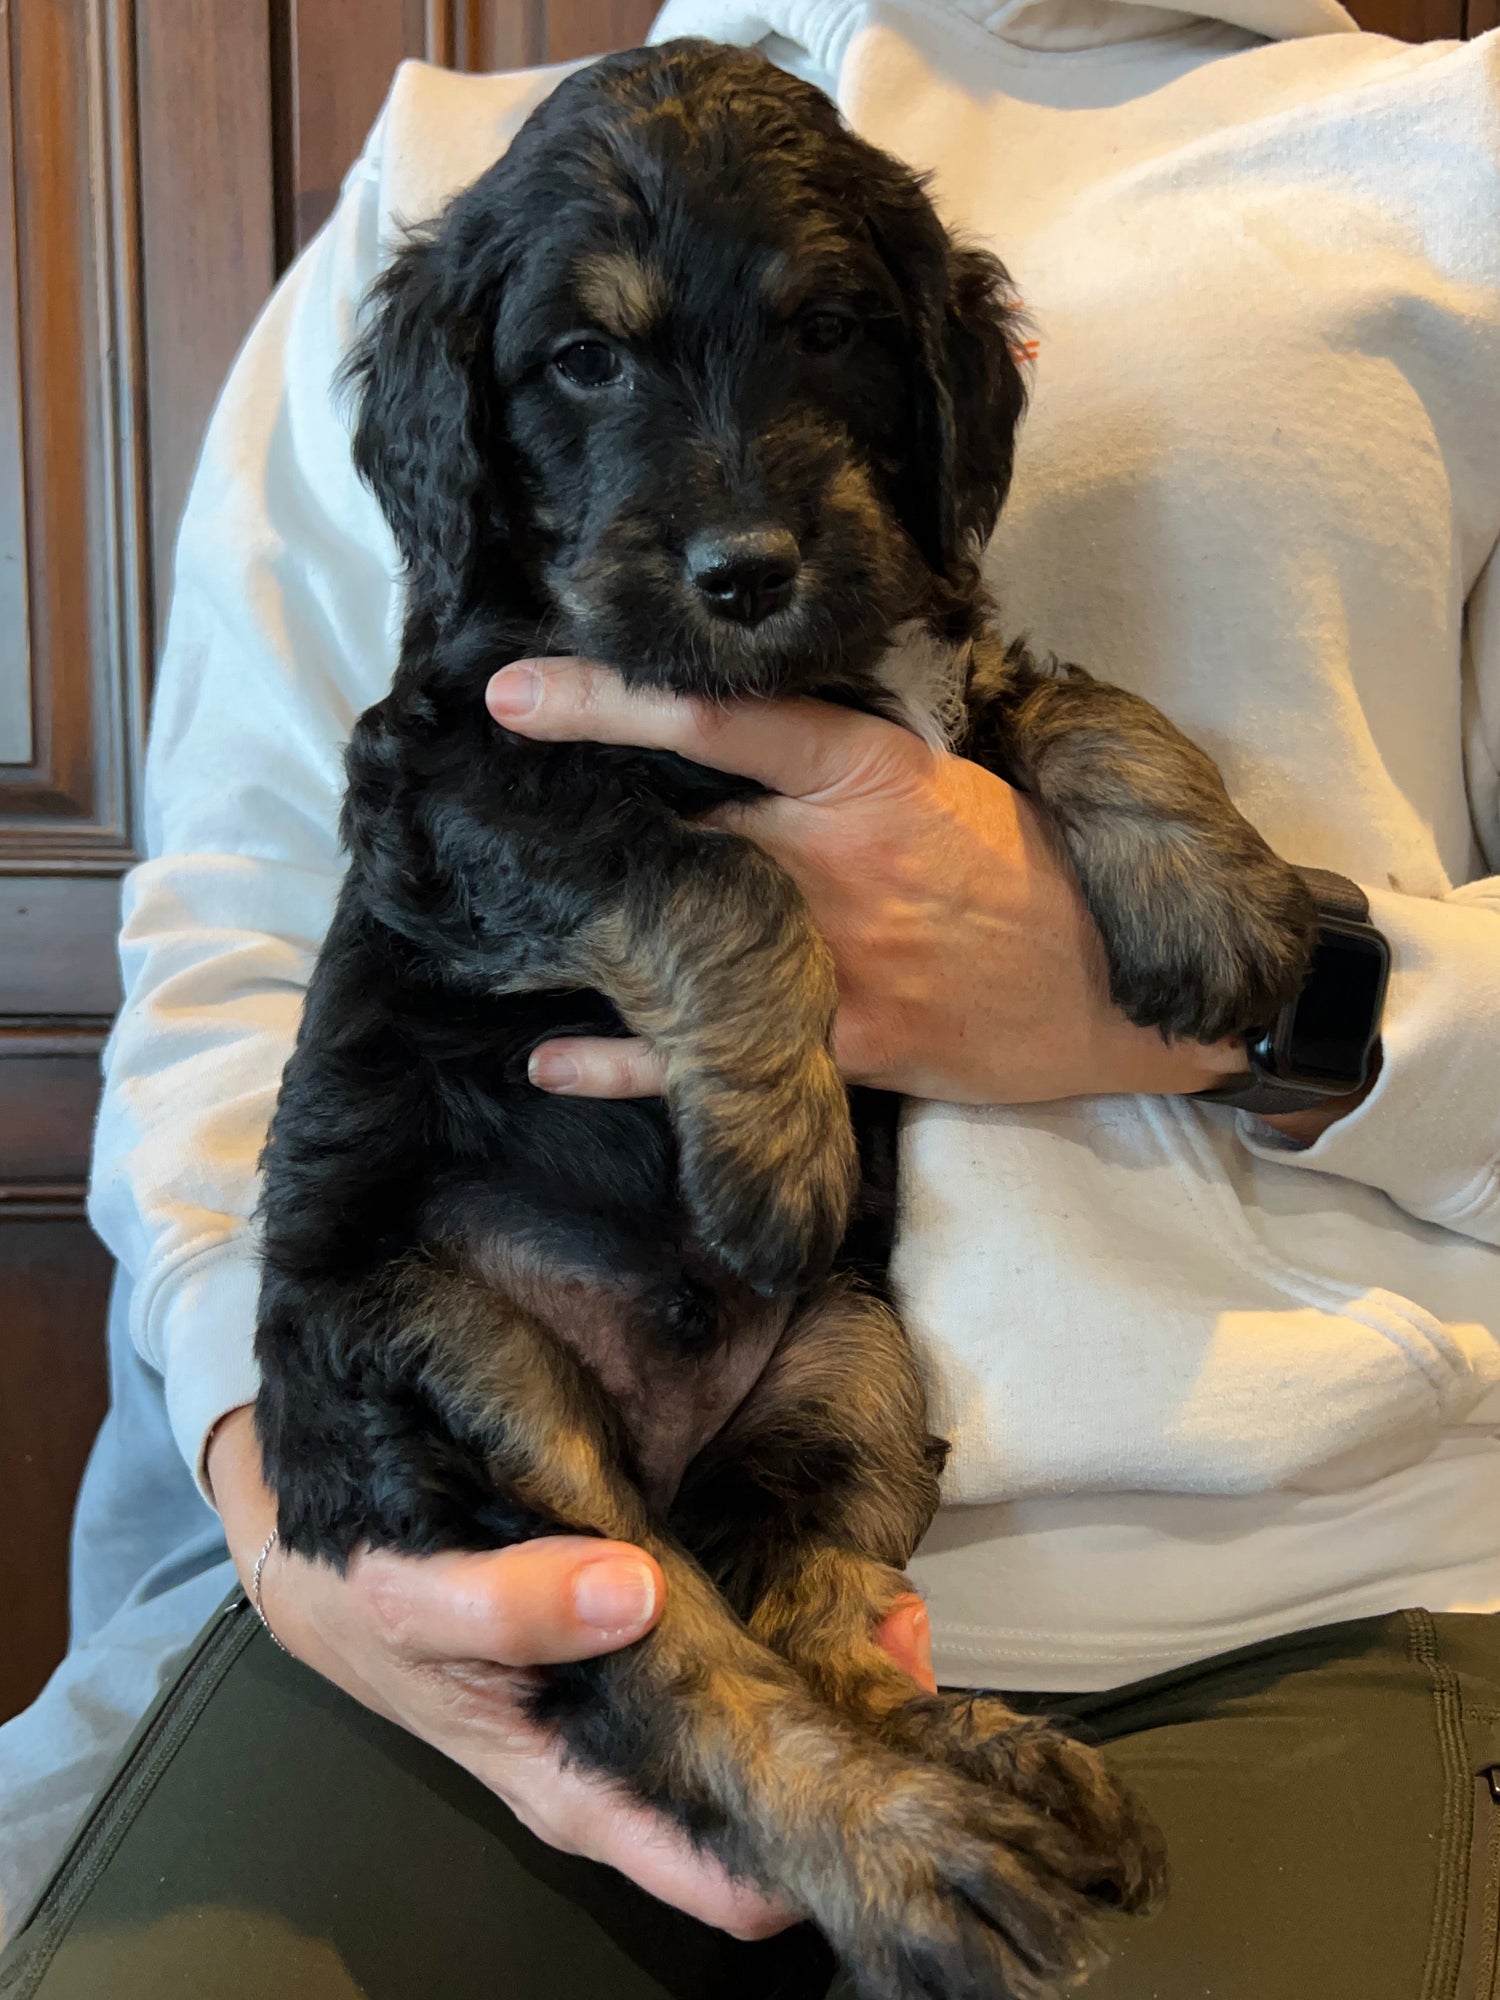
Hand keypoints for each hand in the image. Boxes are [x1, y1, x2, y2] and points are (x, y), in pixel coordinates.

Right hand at [208, 1405, 933, 1934]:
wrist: (325, 1551)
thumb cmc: (360, 1596)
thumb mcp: (413, 1599)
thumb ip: (511, 1604)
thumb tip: (632, 1592)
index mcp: (580, 1791)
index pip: (724, 1877)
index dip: (811, 1845)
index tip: (885, 1787)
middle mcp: (629, 1766)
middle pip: (771, 1799)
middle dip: (850, 1745)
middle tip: (912, 1663)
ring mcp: (647, 1707)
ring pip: (773, 1722)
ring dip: (841, 1679)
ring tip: (901, 1621)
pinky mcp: (654, 1642)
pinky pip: (752, 1651)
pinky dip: (806, 1624)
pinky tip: (853, 1588)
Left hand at [487, 658, 1247, 1104]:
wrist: (1117, 991)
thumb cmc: (1033, 871)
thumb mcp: (951, 781)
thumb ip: (846, 764)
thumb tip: (741, 734)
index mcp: (871, 773)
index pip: (721, 718)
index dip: (612, 701)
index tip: (515, 688)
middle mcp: (839, 859)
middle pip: (682, 828)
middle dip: (589, 821)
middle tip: (485, 808)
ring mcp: (839, 957)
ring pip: (686, 938)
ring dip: (593, 933)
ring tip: (501, 924)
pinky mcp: (847, 1044)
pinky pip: (717, 1054)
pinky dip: (627, 1063)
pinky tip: (554, 1060)